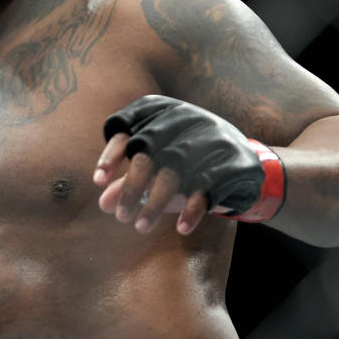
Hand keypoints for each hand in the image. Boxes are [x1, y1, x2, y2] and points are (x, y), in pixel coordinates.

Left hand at [94, 95, 266, 235]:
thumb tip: (102, 203)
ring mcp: (210, 137)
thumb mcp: (156, 165)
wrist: (242, 157)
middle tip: (121, 215)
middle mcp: (185, 117)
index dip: (111, 154)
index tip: (97, 181)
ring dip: (155, 203)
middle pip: (147, 151)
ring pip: (174, 172)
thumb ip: (128, 180)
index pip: (127, 126)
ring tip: (140, 227)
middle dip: (131, 187)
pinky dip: (192, 210)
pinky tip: (181, 229)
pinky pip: (207, 187)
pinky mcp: (231, 161)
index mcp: (161, 110)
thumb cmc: (186, 160)